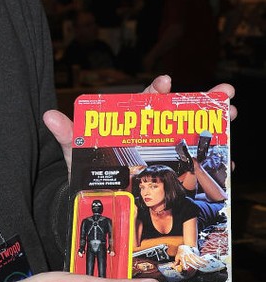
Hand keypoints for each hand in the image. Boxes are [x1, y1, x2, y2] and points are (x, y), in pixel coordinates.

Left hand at [43, 75, 236, 177]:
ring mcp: (167, 153)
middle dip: (205, 101)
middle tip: (225, 93)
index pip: (146, 101)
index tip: (166, 82)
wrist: (95, 200)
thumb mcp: (76, 152)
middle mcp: (153, 134)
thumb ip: (68, 135)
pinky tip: (227, 161)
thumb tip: (48, 116)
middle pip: (181, 114)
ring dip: (217, 125)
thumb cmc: (86, 170)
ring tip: (232, 118)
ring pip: (195, 136)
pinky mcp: (175, 174)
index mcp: (131, 123)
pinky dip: (213, 163)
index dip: (157, 90)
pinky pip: (197, 167)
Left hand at [172, 244, 208, 271]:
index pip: (183, 261)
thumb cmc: (180, 254)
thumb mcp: (177, 258)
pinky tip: (206, 262)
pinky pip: (199, 257)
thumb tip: (174, 266)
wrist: (183, 247)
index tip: (186, 268)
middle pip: (191, 260)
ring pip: (196, 259)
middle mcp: (187, 256)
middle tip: (197, 267)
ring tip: (204, 265)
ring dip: (200, 262)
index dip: (184, 265)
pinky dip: (202, 260)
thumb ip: (176, 263)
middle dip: (194, 264)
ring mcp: (191, 255)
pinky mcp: (194, 254)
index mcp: (182, 257)